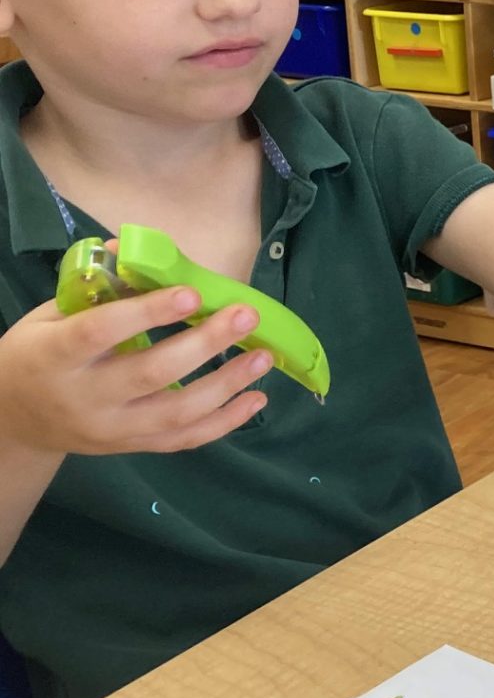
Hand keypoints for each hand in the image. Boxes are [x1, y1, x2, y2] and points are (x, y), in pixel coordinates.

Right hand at [0, 289, 270, 456]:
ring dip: (227, 384)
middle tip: (246, 315)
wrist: (14, 418)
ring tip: (264, 356)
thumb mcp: (54, 315)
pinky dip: (225, 422)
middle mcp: (83, 397)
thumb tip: (144, 251)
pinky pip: (183, 440)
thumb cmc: (39, 352)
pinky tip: (256, 398)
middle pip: (150, 373)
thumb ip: (100, 289)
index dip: (146, 313)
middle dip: (205, 343)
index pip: (100, 332)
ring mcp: (110, 428)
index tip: (192, 293)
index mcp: (55, 355)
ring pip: (175, 412)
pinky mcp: (131, 447)